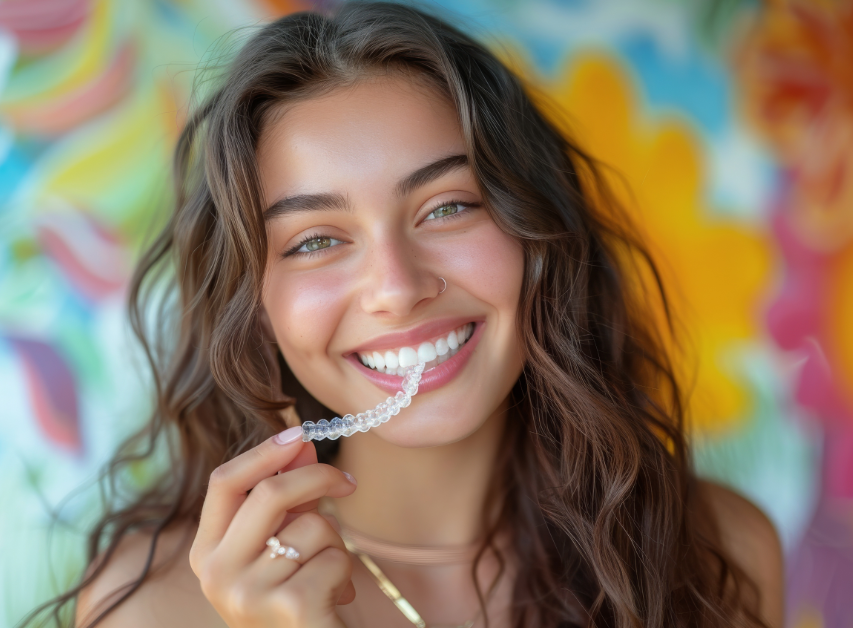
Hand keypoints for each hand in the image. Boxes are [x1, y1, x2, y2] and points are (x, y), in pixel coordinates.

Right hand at [189, 426, 357, 627]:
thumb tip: (300, 442)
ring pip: (312, 526)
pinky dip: (345, 572)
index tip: (298, 434)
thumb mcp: (279, 546)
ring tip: (327, 576)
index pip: (223, 482)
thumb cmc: (293, 601)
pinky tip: (334, 599)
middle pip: (270, 493)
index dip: (263, 453)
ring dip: (335, 544)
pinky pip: (334, 556)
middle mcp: (216, 574)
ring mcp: (248, 594)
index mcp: (205, 554)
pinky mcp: (289, 606)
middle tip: (348, 481)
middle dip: (317, 477)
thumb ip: (286, 498)